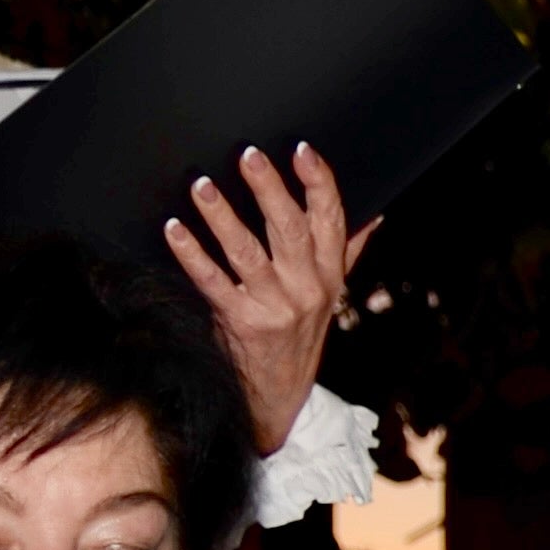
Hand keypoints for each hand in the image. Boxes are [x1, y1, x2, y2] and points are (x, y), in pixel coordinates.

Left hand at [164, 143, 377, 454]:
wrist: (279, 399)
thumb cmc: (299, 338)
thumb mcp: (329, 296)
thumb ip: (346, 253)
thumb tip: (374, 213)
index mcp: (329, 275)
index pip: (331, 220)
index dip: (319, 183)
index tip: (302, 151)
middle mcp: (307, 289)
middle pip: (290, 229)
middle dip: (269, 188)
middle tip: (248, 155)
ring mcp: (274, 308)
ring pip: (248, 252)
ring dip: (223, 215)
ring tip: (202, 185)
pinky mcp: (241, 323)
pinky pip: (212, 282)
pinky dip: (191, 254)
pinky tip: (175, 229)